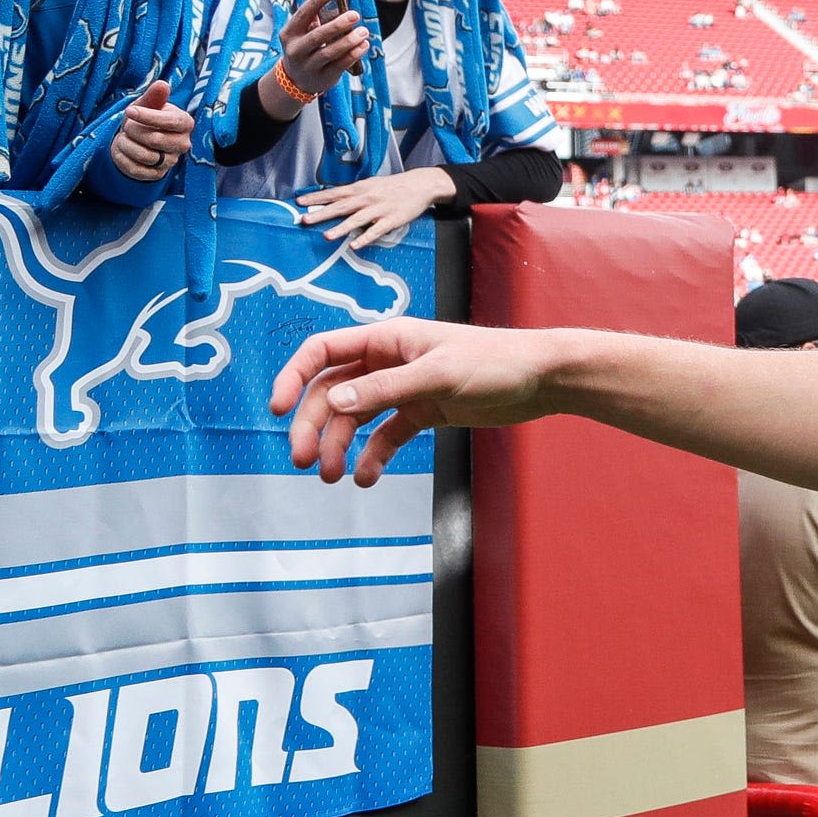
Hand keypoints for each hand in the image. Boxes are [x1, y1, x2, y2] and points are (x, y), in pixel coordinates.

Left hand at [108, 80, 191, 182]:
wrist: (137, 140)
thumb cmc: (144, 118)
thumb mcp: (148, 104)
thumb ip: (155, 96)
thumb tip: (162, 84)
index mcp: (185, 123)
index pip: (170, 121)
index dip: (148, 116)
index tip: (130, 111)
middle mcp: (183, 144)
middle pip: (155, 139)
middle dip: (134, 130)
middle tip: (127, 126)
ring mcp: (171, 161)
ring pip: (144, 155)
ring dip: (126, 144)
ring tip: (124, 137)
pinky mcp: (157, 174)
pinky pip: (135, 169)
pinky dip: (122, 158)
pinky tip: (122, 150)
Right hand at [264, 0, 369, 109]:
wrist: (296, 80)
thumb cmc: (303, 47)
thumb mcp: (300, 31)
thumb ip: (310, 12)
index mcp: (289, 33)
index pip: (302, 16)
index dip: (315, 3)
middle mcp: (296, 50)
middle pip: (317, 36)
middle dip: (337, 25)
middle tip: (355, 14)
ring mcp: (309, 65)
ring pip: (329, 52)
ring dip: (349, 41)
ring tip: (364, 31)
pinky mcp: (323, 77)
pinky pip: (339, 65)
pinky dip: (353, 55)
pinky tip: (364, 46)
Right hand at [269, 317, 567, 484]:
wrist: (541, 379)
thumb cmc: (496, 362)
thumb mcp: (439, 375)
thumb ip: (387, 389)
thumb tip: (335, 402)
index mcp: (388, 338)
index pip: (323, 350)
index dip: (294, 376)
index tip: (275, 409)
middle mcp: (390, 361)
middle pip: (333, 392)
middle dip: (314, 425)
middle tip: (303, 461)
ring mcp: (405, 387)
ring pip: (356, 417)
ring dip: (340, 446)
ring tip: (333, 477)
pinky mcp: (424, 412)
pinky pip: (386, 435)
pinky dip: (373, 456)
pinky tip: (367, 478)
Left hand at [298, 166, 455, 248]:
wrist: (421, 184)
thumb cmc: (393, 186)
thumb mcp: (371, 184)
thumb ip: (354, 193)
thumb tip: (333, 199)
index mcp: (361, 188)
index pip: (334, 193)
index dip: (317, 197)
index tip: (299, 202)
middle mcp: (367, 197)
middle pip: (341, 206)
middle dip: (322, 213)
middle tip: (305, 219)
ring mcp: (379, 209)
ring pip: (357, 219)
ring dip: (341, 228)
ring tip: (326, 236)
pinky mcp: (391, 220)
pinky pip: (376, 230)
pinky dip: (365, 238)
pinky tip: (354, 245)